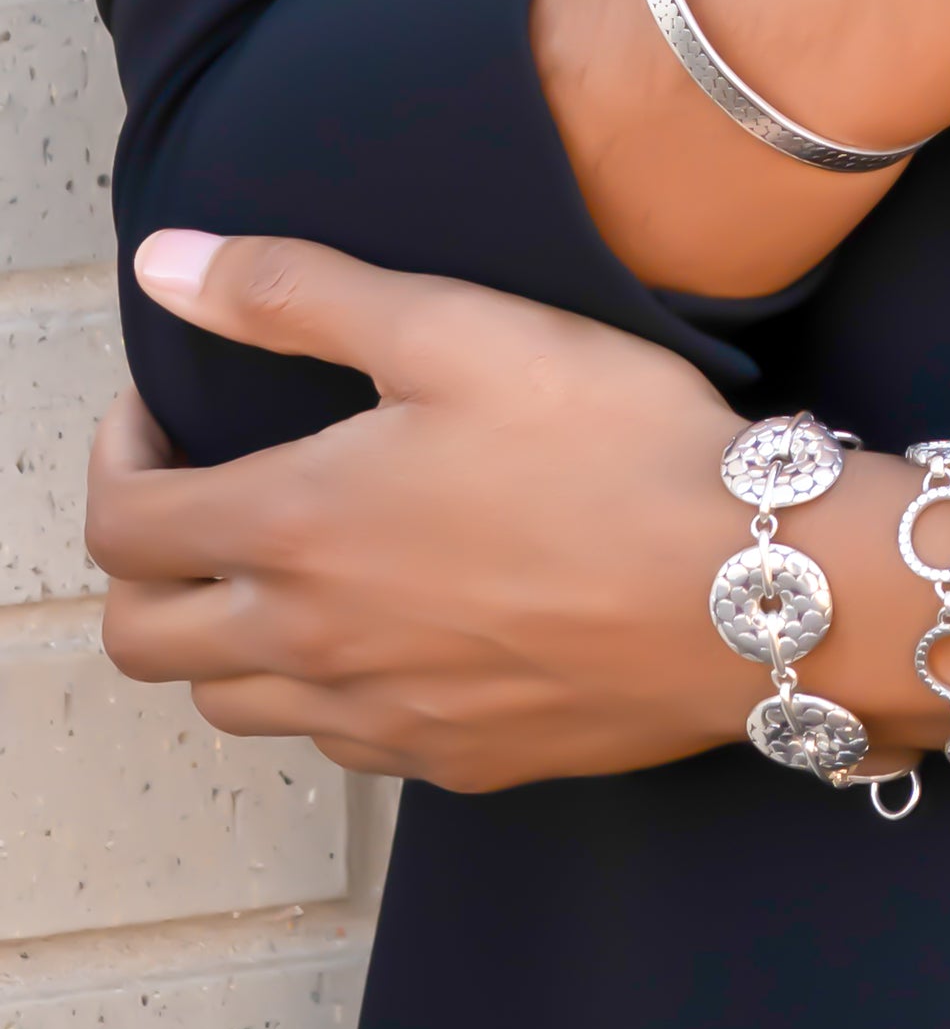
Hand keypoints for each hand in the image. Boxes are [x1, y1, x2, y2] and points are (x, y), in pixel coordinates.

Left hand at [87, 230, 767, 792]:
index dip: (115, 458)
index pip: (122, 524)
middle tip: (201, 509)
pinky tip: (392, 645)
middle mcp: (320, 645)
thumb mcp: (458, 331)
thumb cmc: (614, 450)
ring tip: (291, 578)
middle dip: (142, 570)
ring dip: (226, 640)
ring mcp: (391, 719)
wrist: (755, 590)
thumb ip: (295, 295)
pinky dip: (329, 699)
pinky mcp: (465, 762)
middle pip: (145, 642)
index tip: (161, 419)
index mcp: (297, 529)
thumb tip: (163, 266)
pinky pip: (349, 748)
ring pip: (236, 708)